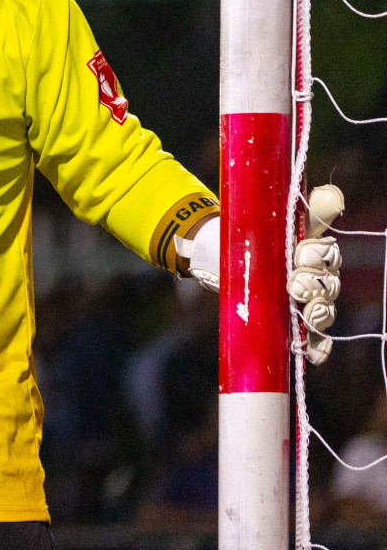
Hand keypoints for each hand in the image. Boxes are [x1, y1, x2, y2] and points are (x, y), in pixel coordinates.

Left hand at [175, 185, 343, 364]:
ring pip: (324, 311)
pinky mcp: (290, 322)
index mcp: (315, 252)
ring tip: (304, 312)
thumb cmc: (252, 234)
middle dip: (312, 284)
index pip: (329, 256)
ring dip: (318, 313)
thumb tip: (331, 195)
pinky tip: (313, 354)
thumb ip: (304, 208)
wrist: (218, 255)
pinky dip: (316, 347)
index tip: (300, 251)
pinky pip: (314, 339)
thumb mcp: (273, 218)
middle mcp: (315, 278)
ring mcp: (303, 302)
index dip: (319, 256)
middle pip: (329, 286)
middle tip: (293, 282)